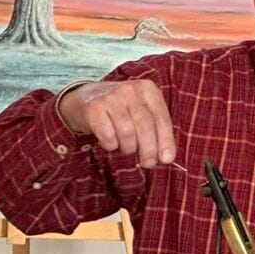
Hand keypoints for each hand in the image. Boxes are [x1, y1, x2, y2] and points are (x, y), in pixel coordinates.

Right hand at [59, 79, 175, 166]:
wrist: (88, 99)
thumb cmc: (122, 110)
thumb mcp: (143, 112)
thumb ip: (156, 130)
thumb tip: (166, 157)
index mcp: (148, 90)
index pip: (161, 118)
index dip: (166, 141)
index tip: (166, 159)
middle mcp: (130, 90)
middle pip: (145, 126)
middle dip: (148, 149)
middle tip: (148, 163)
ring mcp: (111, 97)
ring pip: (127, 132)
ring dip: (128, 147)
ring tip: (125, 147)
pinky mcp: (94, 108)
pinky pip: (108, 135)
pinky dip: (111, 145)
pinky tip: (111, 142)